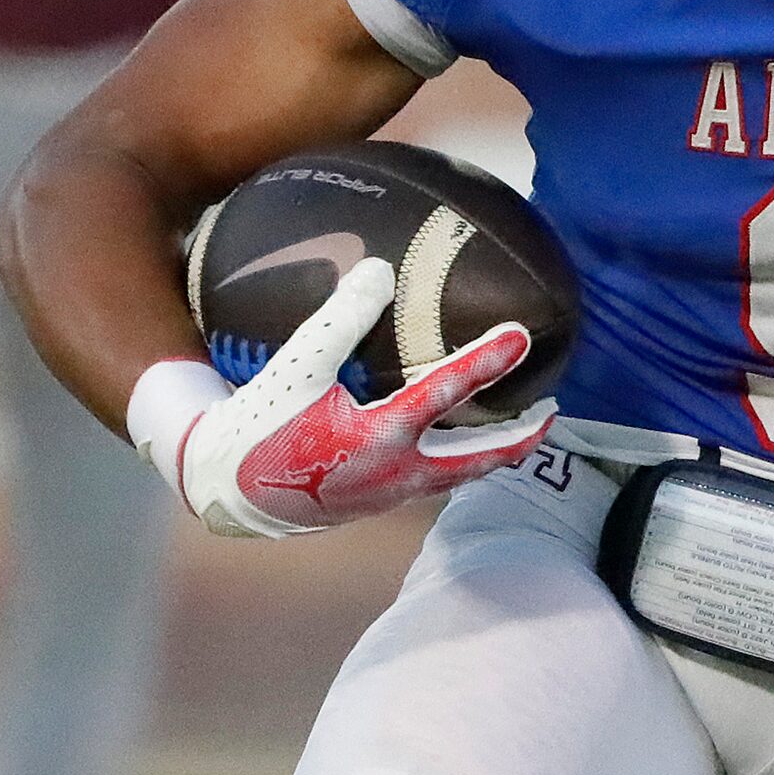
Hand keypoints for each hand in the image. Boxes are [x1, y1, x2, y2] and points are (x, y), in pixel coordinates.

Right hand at [134, 259, 554, 537]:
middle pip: (478, 458)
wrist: (223, 494)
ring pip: (456, 475)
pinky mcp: (374, 504)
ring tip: (518, 433)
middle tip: (551, 412)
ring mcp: (389, 495)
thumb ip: (338, 321)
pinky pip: (429, 481)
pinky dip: (455, 463)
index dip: (487, 360)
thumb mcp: (293, 369)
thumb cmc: (256, 428)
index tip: (522, 337)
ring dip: (490, 454)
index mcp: (381, 436)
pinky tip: (451, 447)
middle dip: (518, 437)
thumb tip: (380, 270)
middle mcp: (397, 472)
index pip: (448, 392)